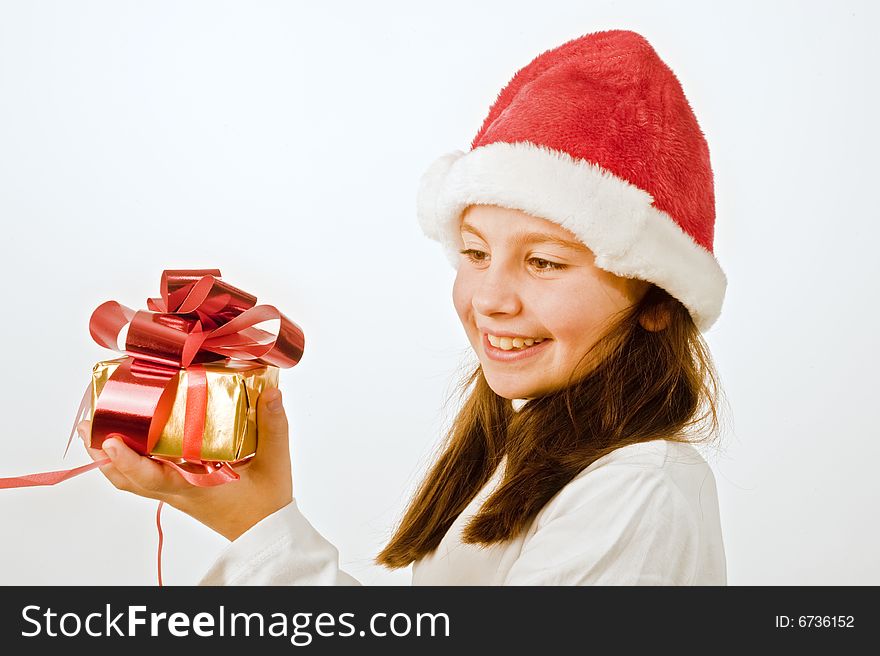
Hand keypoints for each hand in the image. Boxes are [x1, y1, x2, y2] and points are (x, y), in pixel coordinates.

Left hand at [78, 388, 292, 540]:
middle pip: (126, 480)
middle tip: (89, 424)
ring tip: (98, 431)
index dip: (126, 460)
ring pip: (131, 482)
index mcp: (195, 486)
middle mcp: (178, 491)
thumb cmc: (267, 503)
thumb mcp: (275, 463)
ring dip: (110, 459)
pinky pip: (143, 480)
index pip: (150, 477)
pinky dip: (128, 463)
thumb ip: (274, 426)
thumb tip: (271, 393)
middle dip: (102, 454)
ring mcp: (175, 494)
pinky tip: (132, 444)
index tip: (110, 440)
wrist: (265, 532)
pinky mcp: (179, 492)